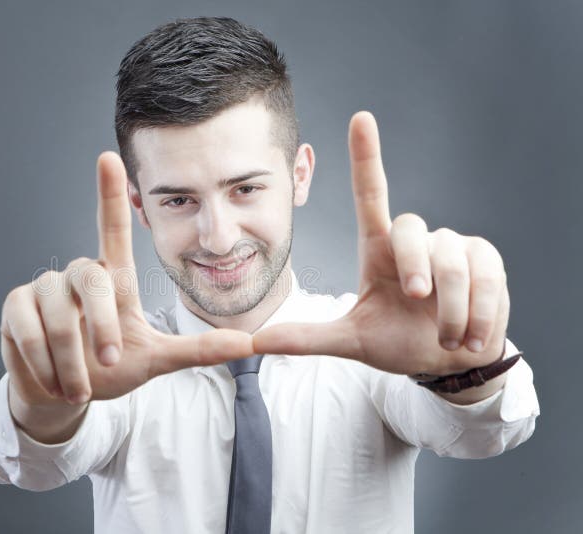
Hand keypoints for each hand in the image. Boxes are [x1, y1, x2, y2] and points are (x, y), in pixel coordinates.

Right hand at [0, 152, 253, 405]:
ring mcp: (43, 288)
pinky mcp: (15, 307)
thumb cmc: (109, 369)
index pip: (112, 229)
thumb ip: (198, 349)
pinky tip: (52, 376)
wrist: (64, 396)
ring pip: (59, 313)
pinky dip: (44, 361)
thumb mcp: (157, 359)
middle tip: (109, 362)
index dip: (110, 194)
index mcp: (112, 278)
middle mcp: (77, 274)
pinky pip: (27, 328)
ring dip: (71, 357)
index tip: (107, 158)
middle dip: (101, 326)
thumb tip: (247, 343)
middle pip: (93, 279)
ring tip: (79, 383)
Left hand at [253, 112, 509, 376]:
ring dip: (449, 308)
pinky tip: (472, 335)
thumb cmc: (397, 342)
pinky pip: (486, 276)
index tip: (361, 118)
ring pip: (451, 260)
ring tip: (446, 337)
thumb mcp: (352, 341)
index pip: (371, 194)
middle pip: (411, 229)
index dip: (367, 156)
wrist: (448, 363)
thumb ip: (307, 338)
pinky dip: (479, 314)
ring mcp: (454, 246)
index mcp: (378, 249)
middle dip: (416, 269)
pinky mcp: (486, 259)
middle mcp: (414, 240)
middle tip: (417, 300)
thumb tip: (255, 341)